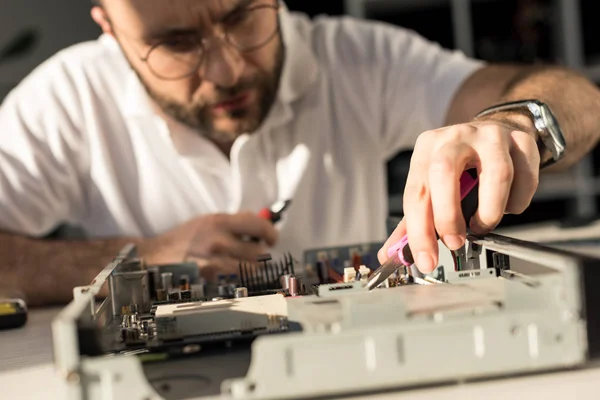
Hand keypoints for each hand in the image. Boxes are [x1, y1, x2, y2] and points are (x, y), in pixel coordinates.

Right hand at [141, 212, 277, 280]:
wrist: (155, 257)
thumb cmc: (183, 239)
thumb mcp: (207, 221)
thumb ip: (233, 223)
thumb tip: (260, 227)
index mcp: (219, 222)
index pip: (258, 225)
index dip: (271, 233)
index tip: (272, 239)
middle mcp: (219, 241)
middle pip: (259, 252)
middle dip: (260, 254)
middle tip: (256, 255)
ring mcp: (215, 263)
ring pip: (251, 270)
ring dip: (252, 269)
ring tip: (243, 265)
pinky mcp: (210, 281)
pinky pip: (237, 282)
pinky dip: (239, 280)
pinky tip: (230, 275)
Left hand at [378, 119, 539, 272]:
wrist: (494, 132)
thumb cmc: (459, 166)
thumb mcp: (430, 186)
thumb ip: (411, 222)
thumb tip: (390, 255)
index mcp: (426, 149)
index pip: (416, 193)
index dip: (419, 231)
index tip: (427, 258)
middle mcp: (455, 137)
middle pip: (444, 173)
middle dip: (448, 216)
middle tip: (455, 242)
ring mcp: (490, 136)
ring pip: (495, 174)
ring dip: (490, 211)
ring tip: (483, 224)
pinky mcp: (521, 140)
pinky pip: (525, 176)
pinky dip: (517, 202)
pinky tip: (507, 206)